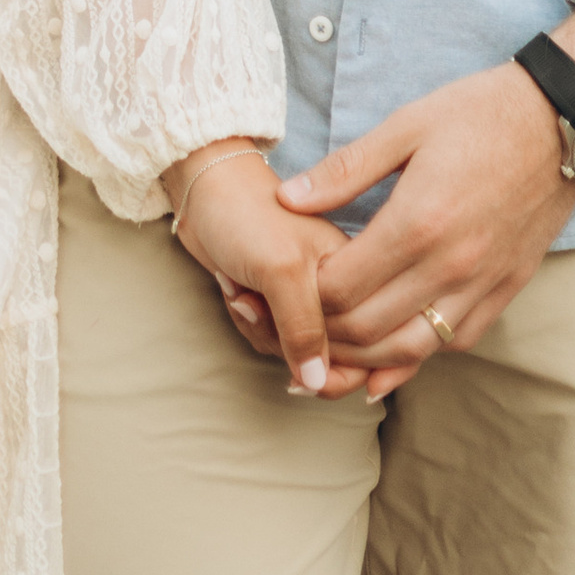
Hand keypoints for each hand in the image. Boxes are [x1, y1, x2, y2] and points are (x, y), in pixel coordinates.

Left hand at [165, 145, 344, 395]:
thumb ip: (304, 327)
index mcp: (361, 269)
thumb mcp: (281, 269)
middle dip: (286, 344)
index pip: (369, 343)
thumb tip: (316, 383)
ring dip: (264, 335)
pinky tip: (238, 298)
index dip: (325, 350)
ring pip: (303, 358)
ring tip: (243, 294)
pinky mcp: (290, 306)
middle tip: (254, 302)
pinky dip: (255, 331)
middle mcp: (347, 287)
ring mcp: (318, 299)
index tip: (279, 316)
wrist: (205, 192)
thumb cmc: (248, 215)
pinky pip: (280, 347)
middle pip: (336, 360)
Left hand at [274, 14, 574, 370]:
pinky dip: (418, 353)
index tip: (290, 283)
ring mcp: (482, 283)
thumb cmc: (480, 113)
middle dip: (326, 334)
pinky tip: (392, 350)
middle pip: (369, 329)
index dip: (306, 295)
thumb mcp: (407, 124)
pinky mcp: (506, 289)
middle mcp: (451, 264)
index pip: (342, 288)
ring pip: (411, 349)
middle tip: (302, 320)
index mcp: (418, 221)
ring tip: (336, 348)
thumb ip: (346, 168)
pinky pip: (455, 342)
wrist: (562, 120)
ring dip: (367, 358)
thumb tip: (288, 198)